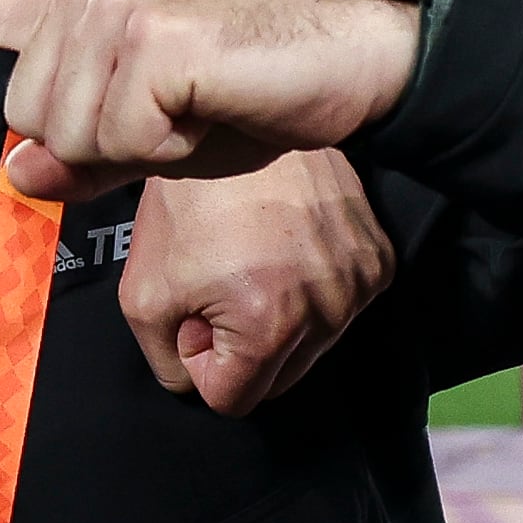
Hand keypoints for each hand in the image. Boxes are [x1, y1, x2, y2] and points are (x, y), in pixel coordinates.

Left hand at [0, 0, 419, 202]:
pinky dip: (165, 151)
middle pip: (25, 122)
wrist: (346, 53)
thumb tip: (26, 176)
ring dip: (138, 151)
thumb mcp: (146, 135)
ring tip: (198, 111)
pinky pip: (117, 139)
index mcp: (68, 0)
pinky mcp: (149, 37)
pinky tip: (209, 111)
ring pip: (67, 136)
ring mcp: (111, 5)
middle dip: (98, 148)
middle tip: (175, 120)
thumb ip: (75, 151)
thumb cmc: (247, 91)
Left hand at [123, 146, 394, 414]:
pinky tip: (284, 248)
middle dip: (240, 347)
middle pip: (279, 380)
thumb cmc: (190, 201)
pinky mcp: (380, 259)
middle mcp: (329, 312)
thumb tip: (197, 382)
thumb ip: (163, 361)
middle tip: (215, 284)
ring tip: (249, 259)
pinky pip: (341, 306)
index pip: (233, 399)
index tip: (191, 311)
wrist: (242, 122)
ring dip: (278, 321)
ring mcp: (361, 284)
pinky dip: (311, 291)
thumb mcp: (142, 293)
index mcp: (269, 326)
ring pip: (312, 346)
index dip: (200, 360)